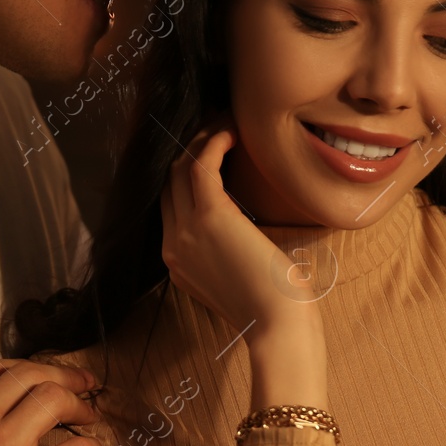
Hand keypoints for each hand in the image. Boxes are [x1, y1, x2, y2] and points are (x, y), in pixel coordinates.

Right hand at [158, 116, 323, 342]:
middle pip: (168, 182)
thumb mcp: (236, 278)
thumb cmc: (272, 307)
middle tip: (216, 123)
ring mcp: (185, 232)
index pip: (171, 205)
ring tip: (226, 120)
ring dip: (201, 138)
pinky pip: (199, 166)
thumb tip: (242, 229)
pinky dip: (214, 143)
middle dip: (189, 147)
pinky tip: (232, 132)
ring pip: (178, 168)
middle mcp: (172, 246)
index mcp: (177, 262)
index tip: (208, 148)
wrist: (277, 325)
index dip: (185, 171)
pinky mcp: (209, 217)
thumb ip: (226, 253)